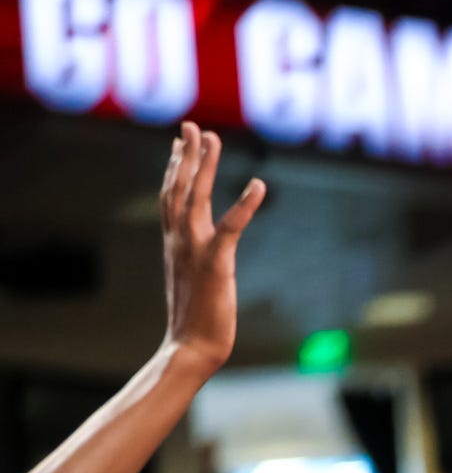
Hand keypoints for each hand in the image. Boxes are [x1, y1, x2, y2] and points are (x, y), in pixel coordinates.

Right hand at [160, 125, 265, 373]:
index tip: (179, 143)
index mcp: (174, 243)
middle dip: (185, 155)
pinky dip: (244, 205)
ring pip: (196, 197)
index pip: (171, 196)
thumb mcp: (192, 279)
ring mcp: (194, 249)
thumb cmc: (195, 319)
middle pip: (178, 187)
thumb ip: (195, 259)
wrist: (191, 347)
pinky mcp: (215, 263)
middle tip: (192, 125)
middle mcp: (179, 240)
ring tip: (212, 138)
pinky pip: (230, 227)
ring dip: (203, 166)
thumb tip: (203, 253)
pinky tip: (259, 185)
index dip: (175, 167)